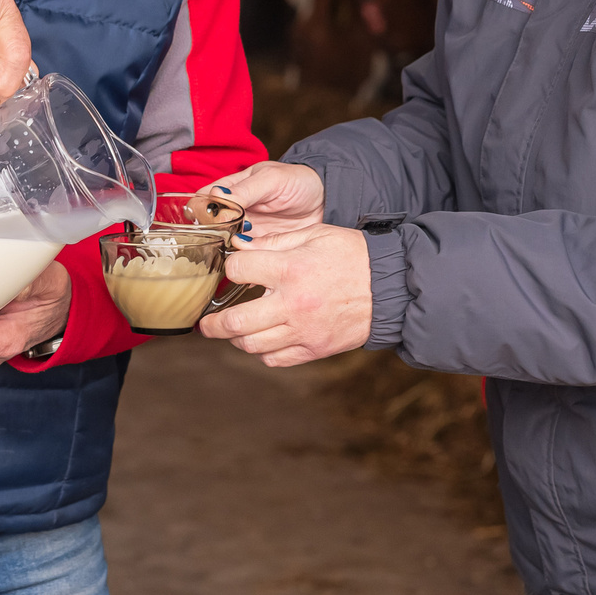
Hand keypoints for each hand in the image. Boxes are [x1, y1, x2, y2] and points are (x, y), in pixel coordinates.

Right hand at [198, 161, 327, 244]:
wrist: (326, 201)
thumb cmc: (298, 181)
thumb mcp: (271, 180)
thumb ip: (245, 189)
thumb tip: (217, 196)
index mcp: (232, 188)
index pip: (204, 198)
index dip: (198, 209)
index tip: (203, 219)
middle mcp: (234, 211)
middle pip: (210, 224)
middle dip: (211, 232)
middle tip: (222, 235)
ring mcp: (246, 230)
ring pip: (225, 242)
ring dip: (227, 247)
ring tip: (238, 246)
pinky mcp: (260, 247)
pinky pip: (245, 255)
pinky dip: (244, 258)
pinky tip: (249, 257)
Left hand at [199, 225, 374, 366]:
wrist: (391, 287)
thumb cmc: (354, 256)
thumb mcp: (315, 235)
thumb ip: (275, 242)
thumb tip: (241, 248)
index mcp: (290, 270)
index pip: (238, 271)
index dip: (230, 267)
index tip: (232, 269)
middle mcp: (292, 304)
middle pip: (235, 322)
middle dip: (212, 324)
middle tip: (204, 323)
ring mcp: (303, 331)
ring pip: (251, 345)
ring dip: (234, 339)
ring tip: (230, 332)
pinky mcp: (314, 349)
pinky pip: (275, 359)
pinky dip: (261, 352)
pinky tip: (260, 340)